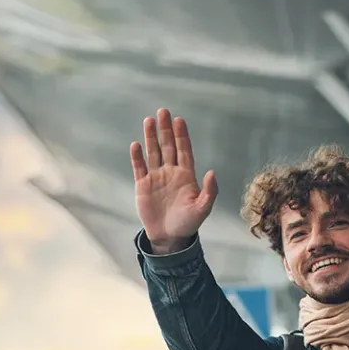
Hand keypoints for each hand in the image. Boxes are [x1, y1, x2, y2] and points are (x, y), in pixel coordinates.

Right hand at [130, 108, 218, 253]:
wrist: (169, 237)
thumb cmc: (188, 224)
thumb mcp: (202, 209)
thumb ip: (209, 192)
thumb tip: (212, 173)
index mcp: (186, 176)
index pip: (184, 151)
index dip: (182, 136)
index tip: (179, 120)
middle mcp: (171, 173)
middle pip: (168, 147)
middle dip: (166, 130)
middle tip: (163, 111)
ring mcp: (156, 177)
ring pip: (153, 152)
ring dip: (151, 137)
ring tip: (149, 121)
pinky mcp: (143, 185)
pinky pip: (139, 167)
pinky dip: (137, 157)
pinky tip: (136, 144)